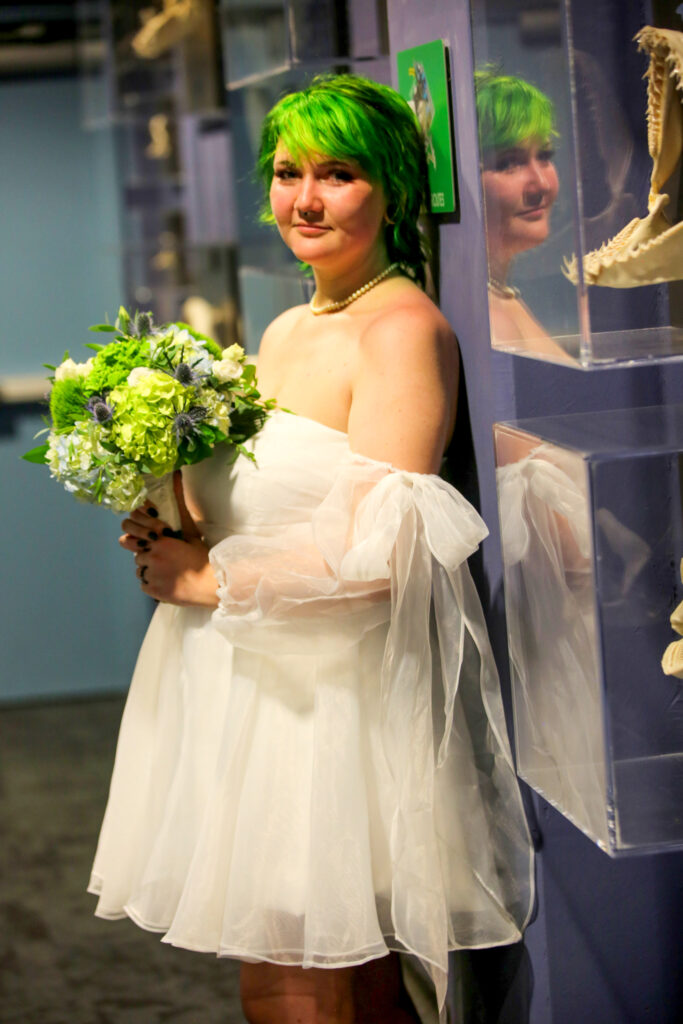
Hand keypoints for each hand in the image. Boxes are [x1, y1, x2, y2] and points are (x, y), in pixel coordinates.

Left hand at [120, 471, 218, 606]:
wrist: (211, 583)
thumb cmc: (202, 555)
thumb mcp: (190, 528)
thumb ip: (178, 503)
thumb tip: (175, 474)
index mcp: (159, 539)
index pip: (130, 530)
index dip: (141, 534)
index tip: (154, 539)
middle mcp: (151, 555)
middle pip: (135, 551)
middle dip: (145, 552)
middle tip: (162, 556)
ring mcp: (150, 574)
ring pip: (139, 568)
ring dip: (150, 568)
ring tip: (168, 570)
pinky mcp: (152, 590)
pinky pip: (144, 584)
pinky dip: (153, 583)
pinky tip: (168, 580)